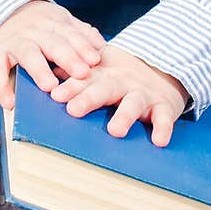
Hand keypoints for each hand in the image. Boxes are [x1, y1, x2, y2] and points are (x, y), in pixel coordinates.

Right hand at [0, 0, 104, 108]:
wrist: (0, 9)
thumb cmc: (38, 23)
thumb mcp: (60, 20)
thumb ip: (80, 32)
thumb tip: (101, 45)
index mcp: (53, 23)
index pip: (71, 34)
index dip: (83, 47)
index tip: (95, 60)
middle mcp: (34, 31)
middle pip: (53, 44)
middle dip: (68, 58)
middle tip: (82, 73)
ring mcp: (14, 42)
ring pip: (28, 54)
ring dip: (39, 70)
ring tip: (50, 86)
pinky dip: (1, 87)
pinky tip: (10, 102)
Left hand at [49, 43, 189, 145]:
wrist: (163, 68)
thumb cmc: (121, 77)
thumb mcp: (99, 71)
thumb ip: (74, 75)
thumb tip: (46, 75)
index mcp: (102, 76)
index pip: (83, 80)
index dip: (70, 87)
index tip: (55, 95)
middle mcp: (121, 83)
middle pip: (104, 89)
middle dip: (89, 98)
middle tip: (74, 110)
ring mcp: (143, 95)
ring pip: (133, 103)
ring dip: (125, 115)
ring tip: (115, 131)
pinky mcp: (164, 105)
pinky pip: (165, 117)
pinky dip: (164, 128)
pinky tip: (159, 141)